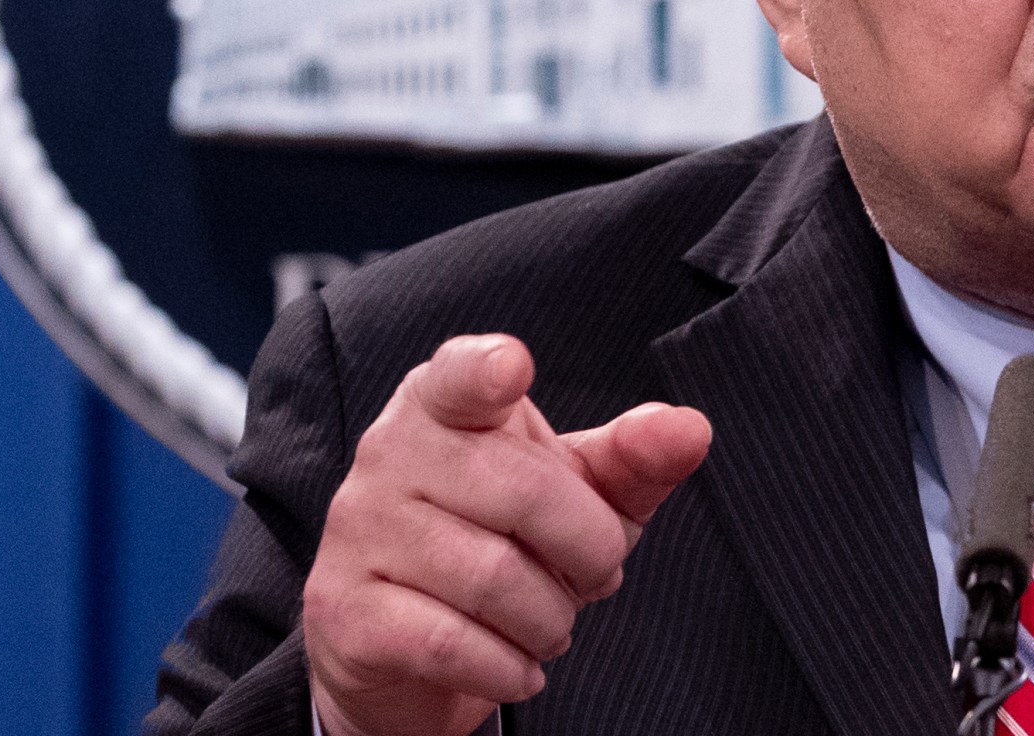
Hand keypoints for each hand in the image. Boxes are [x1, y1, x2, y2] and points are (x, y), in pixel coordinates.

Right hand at [304, 333, 712, 735]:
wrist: (411, 649)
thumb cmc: (508, 543)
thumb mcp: (581, 495)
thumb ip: (634, 458)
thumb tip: (690, 429)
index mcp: (446, 403)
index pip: (461, 375)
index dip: (486, 369)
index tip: (511, 366)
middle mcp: (389, 452)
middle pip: (524, 494)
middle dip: (589, 550)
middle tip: (595, 574)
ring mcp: (358, 529)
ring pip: (491, 578)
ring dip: (551, 619)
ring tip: (551, 622)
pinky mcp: (343, 608)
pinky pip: (449, 643)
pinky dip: (508, 667)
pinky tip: (518, 665)